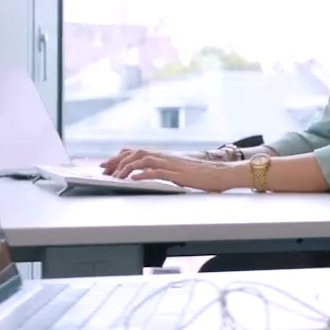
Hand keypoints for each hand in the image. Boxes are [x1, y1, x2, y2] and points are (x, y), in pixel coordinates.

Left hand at [103, 148, 247, 192]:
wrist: (225, 174)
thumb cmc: (207, 176)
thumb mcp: (182, 173)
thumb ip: (168, 173)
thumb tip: (151, 178)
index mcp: (167, 157)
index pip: (138, 151)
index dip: (120, 156)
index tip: (107, 164)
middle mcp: (167, 157)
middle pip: (136, 152)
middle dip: (117, 160)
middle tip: (104, 169)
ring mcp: (173, 165)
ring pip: (143, 159)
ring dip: (127, 167)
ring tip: (116, 176)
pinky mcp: (179, 174)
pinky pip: (157, 171)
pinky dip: (143, 173)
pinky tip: (133, 178)